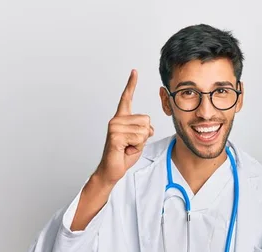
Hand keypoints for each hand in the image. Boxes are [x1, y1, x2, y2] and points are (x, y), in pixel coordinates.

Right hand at [95, 69, 153, 184]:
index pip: (127, 98)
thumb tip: (149, 127)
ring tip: (128, 147)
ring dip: (140, 143)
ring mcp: (114, 127)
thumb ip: (145, 129)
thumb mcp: (139, 139)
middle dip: (144, 136)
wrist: (112, 170)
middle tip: (131, 144)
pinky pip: (138, 138)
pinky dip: (136, 147)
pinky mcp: (115, 136)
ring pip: (143, 130)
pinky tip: (125, 150)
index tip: (134, 71)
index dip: (131, 84)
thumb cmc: (124, 155)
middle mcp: (116, 120)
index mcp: (121, 118)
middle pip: (146, 120)